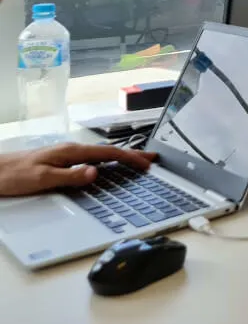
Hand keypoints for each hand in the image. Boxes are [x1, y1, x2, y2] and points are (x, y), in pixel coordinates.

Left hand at [0, 143, 155, 196]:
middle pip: (108, 152)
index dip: (129, 158)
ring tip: (135, 162)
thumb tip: (96, 172)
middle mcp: (71, 151)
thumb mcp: (41, 179)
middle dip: (131, 155)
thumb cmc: (12, 175)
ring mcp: (65, 155)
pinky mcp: (60, 162)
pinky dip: (107, 162)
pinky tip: (107, 167)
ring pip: (100, 155)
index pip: (108, 154)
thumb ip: (70, 176)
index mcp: (70, 152)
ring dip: (120, 158)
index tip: (146, 164)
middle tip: (151, 159)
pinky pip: (91, 159)